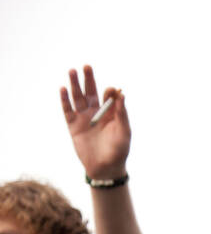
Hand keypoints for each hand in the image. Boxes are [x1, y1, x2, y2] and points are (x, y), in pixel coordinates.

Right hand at [60, 65, 130, 179]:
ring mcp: (83, 118)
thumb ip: (122, 114)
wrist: (106, 168)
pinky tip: (63, 88)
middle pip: (90, 92)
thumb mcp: (124, 132)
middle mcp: (96, 113)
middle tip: (86, 66)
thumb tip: (122, 94)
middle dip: (88, 80)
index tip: (111, 89)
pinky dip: (65, 100)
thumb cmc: (119, 151)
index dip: (109, 92)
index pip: (107, 97)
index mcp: (110, 114)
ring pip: (77, 98)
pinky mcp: (73, 126)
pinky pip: (67, 110)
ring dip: (75, 84)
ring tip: (72, 71)